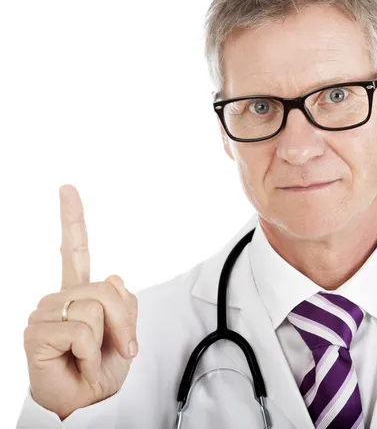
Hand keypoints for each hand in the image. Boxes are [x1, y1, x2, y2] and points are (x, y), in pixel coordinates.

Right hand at [23, 184, 137, 419]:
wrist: (89, 402)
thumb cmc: (104, 368)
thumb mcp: (125, 331)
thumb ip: (123, 301)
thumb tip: (112, 275)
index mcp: (80, 292)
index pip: (75, 250)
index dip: (72, 219)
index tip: (67, 189)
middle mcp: (59, 297)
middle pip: (108, 289)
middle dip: (124, 323)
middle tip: (119, 349)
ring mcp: (44, 313)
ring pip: (96, 309)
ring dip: (106, 341)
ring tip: (90, 357)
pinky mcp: (36, 332)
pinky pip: (81, 331)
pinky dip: (91, 354)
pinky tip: (77, 363)